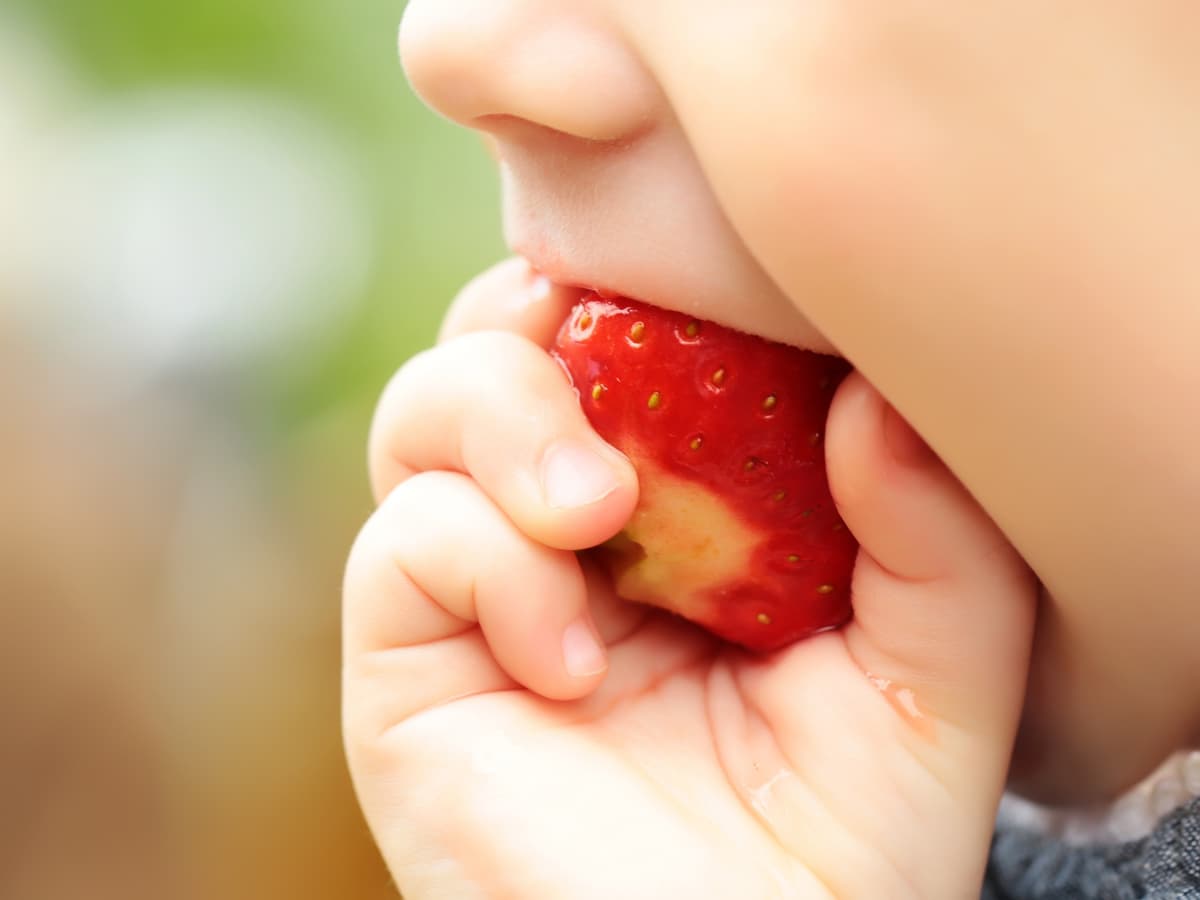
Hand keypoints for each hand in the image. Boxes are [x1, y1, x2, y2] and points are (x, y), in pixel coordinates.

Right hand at [342, 258, 1036, 898]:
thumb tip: (875, 392)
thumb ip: (936, 539)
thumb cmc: (840, 850)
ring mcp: (478, 589)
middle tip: (629, 376)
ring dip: (506, 423)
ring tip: (593, 512)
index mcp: (673, 507)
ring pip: (423, 411)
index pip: (621, 339)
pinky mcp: (407, 661)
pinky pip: (403, 544)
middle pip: (499, 344)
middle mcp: (563, 532)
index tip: (697, 280)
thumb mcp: (931, 680)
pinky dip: (485, 565)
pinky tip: (570, 665)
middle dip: (543, 328)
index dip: (636, 288)